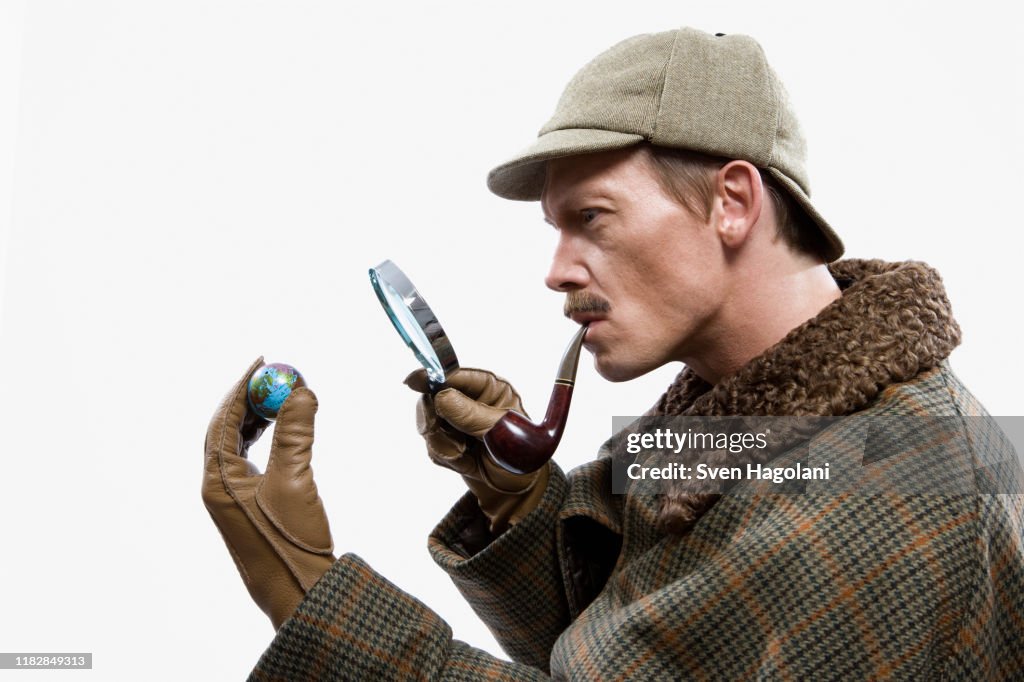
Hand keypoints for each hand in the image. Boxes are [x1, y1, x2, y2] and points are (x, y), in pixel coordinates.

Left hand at [202, 357, 334, 628]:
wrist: (297, 592)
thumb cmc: (289, 542)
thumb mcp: (294, 480)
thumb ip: (296, 433)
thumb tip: (302, 390)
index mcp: (218, 480)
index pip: (223, 420)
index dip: (243, 387)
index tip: (263, 363)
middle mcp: (219, 487)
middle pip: (228, 430)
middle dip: (252, 400)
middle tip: (276, 377)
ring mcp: (234, 498)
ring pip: (241, 445)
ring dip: (261, 419)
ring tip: (285, 398)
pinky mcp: (252, 507)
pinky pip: (254, 461)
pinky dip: (269, 440)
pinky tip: (286, 432)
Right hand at [405, 368, 548, 533]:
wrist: (516, 489)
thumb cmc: (521, 456)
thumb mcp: (501, 434)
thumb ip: (472, 416)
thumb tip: (442, 397)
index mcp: (490, 389)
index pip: (456, 375)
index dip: (433, 375)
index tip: (414, 382)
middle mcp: (470, 400)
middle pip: (433, 397)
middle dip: (436, 421)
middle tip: (447, 439)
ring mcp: (456, 420)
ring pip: (428, 424)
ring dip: (444, 445)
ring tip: (466, 455)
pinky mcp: (447, 440)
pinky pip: (431, 446)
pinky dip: (446, 458)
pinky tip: (466, 463)